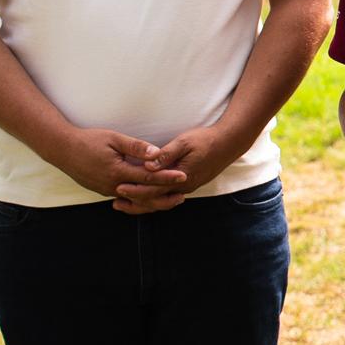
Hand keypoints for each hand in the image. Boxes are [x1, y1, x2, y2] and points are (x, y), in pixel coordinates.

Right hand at [50, 125, 175, 203]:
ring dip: (153, 200)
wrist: (62, 150)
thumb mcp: (113, 138)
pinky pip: (125, 198)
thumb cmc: (88, 140)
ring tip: (171, 199)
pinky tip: (150, 197)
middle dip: (164, 195)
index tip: (183, 176)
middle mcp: (113, 185)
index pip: (148, 177)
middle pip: (144, 195)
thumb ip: (136, 147)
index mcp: (117, 172)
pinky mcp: (103, 191)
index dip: (167, 177)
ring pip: (134, 200)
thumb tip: (157, 153)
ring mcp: (107, 191)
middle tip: (183, 194)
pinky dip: (139, 199)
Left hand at [113, 123, 229, 214]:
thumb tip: (148, 165)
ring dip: (143, 204)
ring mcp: (186, 188)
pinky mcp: (187, 185)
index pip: (154, 189)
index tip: (118, 187)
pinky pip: (167, 197)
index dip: (135, 189)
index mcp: (182, 177)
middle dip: (135, 201)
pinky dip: (153, 200)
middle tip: (115, 201)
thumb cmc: (206, 139)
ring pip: (161, 202)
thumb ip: (166, 154)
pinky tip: (143, 198)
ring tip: (124, 204)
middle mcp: (184, 187)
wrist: (229, 143)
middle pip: (156, 200)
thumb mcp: (185, 142)